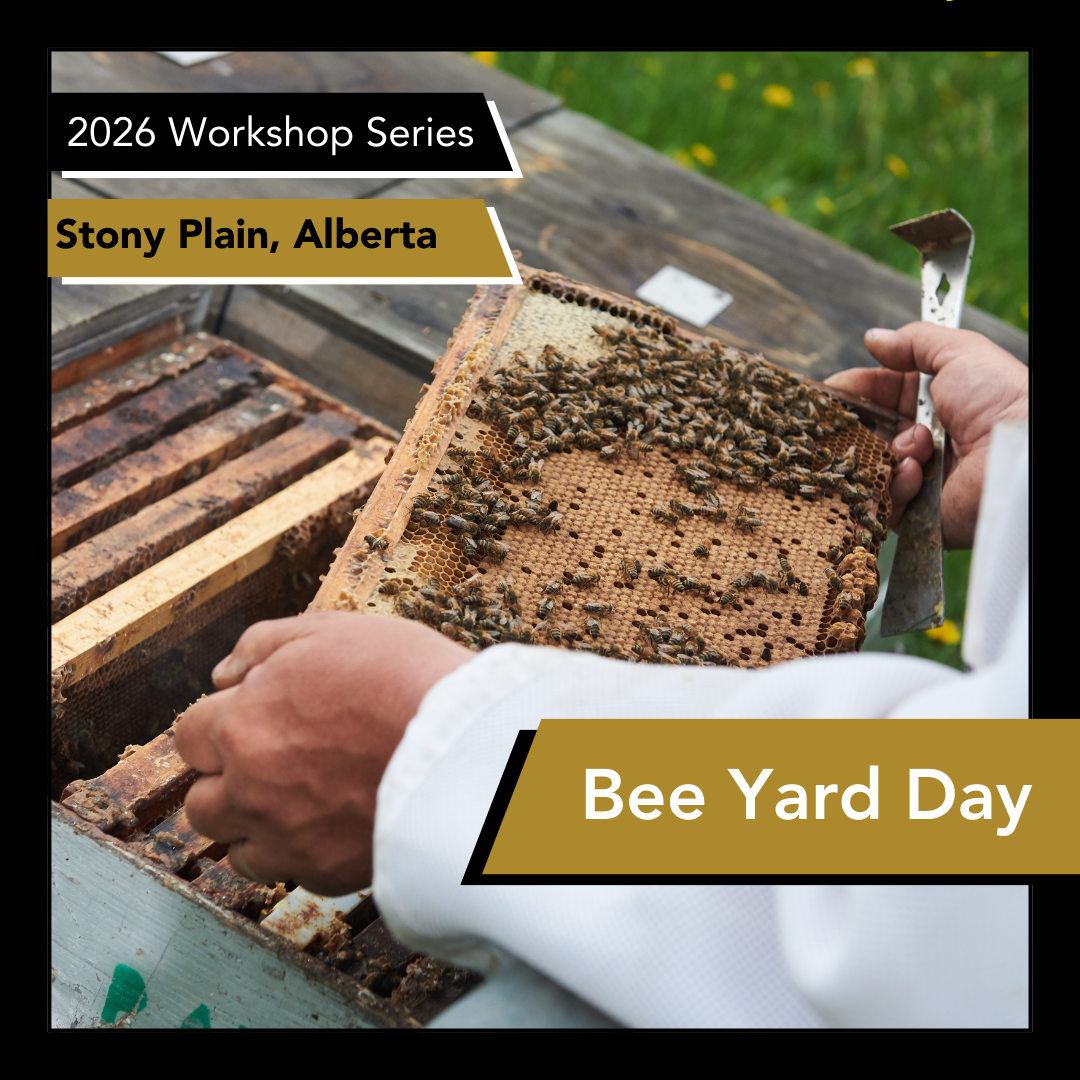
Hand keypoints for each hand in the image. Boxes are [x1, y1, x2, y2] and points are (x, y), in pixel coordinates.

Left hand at [173, 612, 471, 895]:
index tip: (246, 724)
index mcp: (242, 724)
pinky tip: (336, 823)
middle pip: (200, 802)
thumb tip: (223, 673)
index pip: (188, 737)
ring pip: (234, 849)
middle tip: (269, 766)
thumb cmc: (403, 679)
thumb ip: (262, 645)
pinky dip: (302, 852)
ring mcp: (284, 837)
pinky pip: (291, 872)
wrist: (462, 746)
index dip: (217, 728)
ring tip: (299, 802)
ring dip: (254, 827)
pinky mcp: (323, 873)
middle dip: (226, 784)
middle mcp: (249, 788)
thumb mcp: (330, 630)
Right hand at [825, 322, 1027, 548]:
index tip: (831, 391)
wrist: (1019, 454)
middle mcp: (925, 441)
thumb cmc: (1002, 400)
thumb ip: (914, 341)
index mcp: (934, 403)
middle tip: (859, 422)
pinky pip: (882, 502)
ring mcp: (919, 478)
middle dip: (863, 425)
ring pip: (870, 467)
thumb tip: (874, 338)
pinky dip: (894, 485)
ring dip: (887, 452)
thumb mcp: (959, 353)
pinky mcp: (917, 514)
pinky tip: (916, 474)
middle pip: (868, 433)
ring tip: (917, 446)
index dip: (855, 391)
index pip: (880, 395)